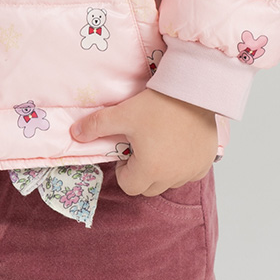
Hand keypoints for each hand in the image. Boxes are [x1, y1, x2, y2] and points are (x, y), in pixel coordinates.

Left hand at [69, 88, 216, 196]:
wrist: (194, 91)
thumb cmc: (158, 104)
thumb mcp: (123, 114)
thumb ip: (96, 126)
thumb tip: (75, 134)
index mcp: (150, 170)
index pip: (128, 186)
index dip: (123, 170)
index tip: (127, 150)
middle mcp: (172, 177)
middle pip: (149, 188)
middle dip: (141, 173)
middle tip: (142, 146)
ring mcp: (191, 172)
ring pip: (169, 182)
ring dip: (162, 170)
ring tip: (160, 142)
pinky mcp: (205, 163)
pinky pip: (189, 173)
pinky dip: (182, 164)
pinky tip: (178, 143)